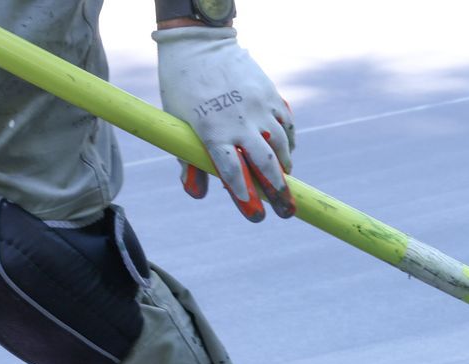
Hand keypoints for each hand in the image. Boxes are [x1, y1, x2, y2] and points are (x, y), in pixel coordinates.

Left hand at [153, 25, 296, 220]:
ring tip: (284, 177)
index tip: (256, 214)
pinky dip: (289, 141)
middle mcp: (239, 121)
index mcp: (212, 130)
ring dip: (285, 166)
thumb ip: (189, 159)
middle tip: (287, 210)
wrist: (199, 45)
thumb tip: (197, 193)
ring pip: (282, 145)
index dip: (245, 194)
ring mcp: (259, 107)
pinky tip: (286, 149)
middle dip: (279, 191)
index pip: (232, 170)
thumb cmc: (183, 88)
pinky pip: (287, 125)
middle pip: (266, 164)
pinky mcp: (270, 95)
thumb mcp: (179, 123)